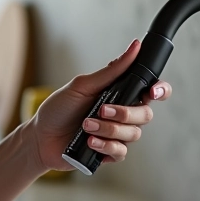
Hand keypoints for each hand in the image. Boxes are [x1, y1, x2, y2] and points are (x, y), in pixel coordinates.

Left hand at [26, 39, 171, 171]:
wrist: (39, 137)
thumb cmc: (59, 108)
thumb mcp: (82, 86)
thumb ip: (111, 71)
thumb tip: (135, 46)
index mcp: (120, 94)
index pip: (151, 90)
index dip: (160, 90)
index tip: (152, 91)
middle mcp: (123, 114)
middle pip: (145, 114)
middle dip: (125, 113)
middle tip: (101, 110)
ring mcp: (117, 135)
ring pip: (134, 134)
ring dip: (109, 129)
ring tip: (86, 126)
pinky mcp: (109, 153)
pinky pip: (121, 152)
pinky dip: (106, 146)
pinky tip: (90, 141)